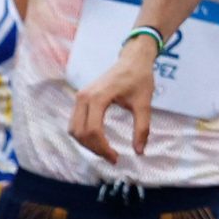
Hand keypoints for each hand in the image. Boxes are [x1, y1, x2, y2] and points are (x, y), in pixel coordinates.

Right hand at [70, 37, 159, 163]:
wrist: (132, 60)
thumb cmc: (139, 79)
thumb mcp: (144, 105)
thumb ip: (142, 128)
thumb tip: (139, 152)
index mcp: (98, 97)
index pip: (93, 130)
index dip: (103, 148)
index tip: (116, 158)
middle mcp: (84, 97)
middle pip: (81, 132)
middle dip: (95, 149)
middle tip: (113, 158)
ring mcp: (80, 97)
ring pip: (74, 129)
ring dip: (87, 144)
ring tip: (106, 151)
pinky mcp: (81, 99)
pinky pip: (75, 122)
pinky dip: (84, 135)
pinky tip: (99, 141)